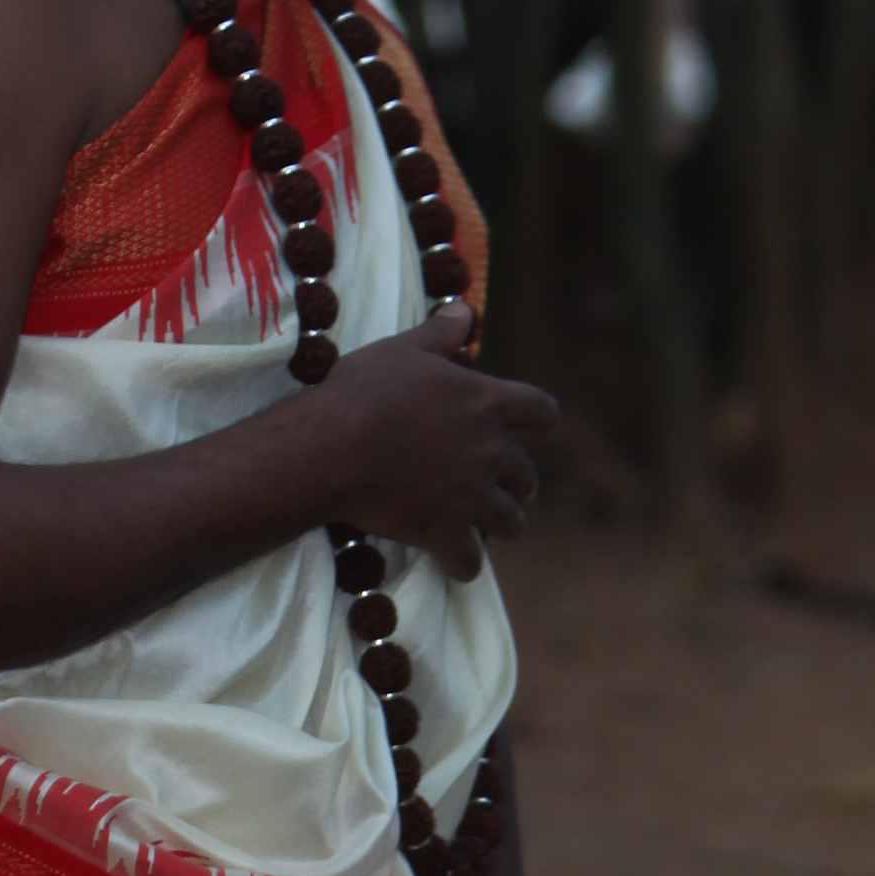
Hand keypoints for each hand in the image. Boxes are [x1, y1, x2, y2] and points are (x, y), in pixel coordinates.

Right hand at [308, 299, 557, 579]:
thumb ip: (442, 333)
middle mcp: (491, 452)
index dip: (540, 421)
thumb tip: (466, 310)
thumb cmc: (365, 390)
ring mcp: (472, 497)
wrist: (332, 447)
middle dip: (516, 482)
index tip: (533, 427)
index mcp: (488, 403)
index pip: (542, 412)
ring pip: (510, 522)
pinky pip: (470, 562)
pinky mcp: (446, 533)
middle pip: (526, 475)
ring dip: (500, 524)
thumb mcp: (405, 349)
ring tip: (483, 525)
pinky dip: (464, 565)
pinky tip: (456, 563)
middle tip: (500, 485)